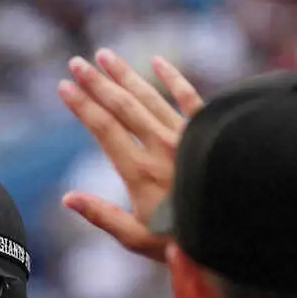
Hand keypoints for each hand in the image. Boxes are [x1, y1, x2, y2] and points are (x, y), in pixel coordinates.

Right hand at [59, 51, 202, 261]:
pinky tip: (157, 62)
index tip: (63, 88)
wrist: (233, 229)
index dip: (82, 106)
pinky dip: (173, 78)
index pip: (104, 129)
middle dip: (97, 83)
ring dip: (125, 75)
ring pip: (149, 97)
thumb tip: (67, 198)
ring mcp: (183, 136)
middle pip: (122, 106)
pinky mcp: (206, 131)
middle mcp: (160, 147)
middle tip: (75, 64)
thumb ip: (102, 216)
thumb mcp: (136, 238)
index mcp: (139, 173)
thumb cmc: (182, 241)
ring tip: (104, 56)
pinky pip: (188, 97)